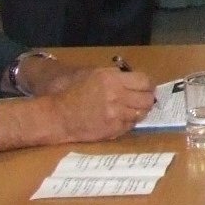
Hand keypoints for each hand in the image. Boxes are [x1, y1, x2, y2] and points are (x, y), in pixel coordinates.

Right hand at [0, 65, 154, 150]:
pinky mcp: (112, 130)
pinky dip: (128, 122)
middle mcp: (116, 96)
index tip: (148, 87)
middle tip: (143, 99)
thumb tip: (136, 80)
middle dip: (147, 99)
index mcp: (112, 79)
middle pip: (147, 99)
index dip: (148, 84)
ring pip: (141, 114)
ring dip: (139, 111)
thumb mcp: (93, 74)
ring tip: (131, 109)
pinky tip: (120, 118)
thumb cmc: (71, 92)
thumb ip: (116, 76)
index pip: (144, 81)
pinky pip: (130, 126)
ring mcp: (115, 115)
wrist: (56, 116)